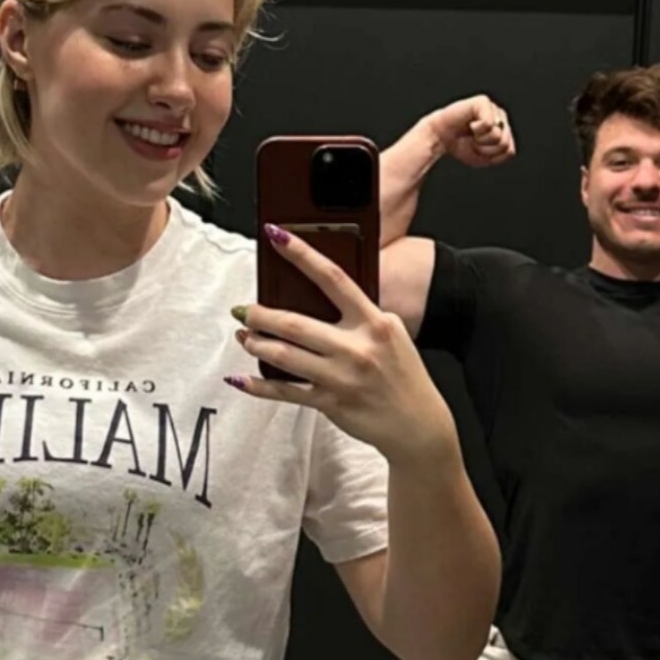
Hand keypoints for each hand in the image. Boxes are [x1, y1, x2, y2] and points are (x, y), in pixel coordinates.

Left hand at [227, 226, 454, 465]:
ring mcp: (341, 377)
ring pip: (286, 356)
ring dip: (258, 344)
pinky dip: (259, 387)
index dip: (302, 254)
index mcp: (374, 322)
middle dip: (261, 315)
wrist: (418, 424)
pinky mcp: (331, 403)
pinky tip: (240, 378)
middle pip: (297, 323)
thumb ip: (361, 315)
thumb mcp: (391, 334)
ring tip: (244, 337)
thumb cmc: (402, 376)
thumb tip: (321, 298)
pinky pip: (286, 392)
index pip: (333, 278)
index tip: (276, 236)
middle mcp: (356, 348)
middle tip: (243, 310)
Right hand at [426, 95, 515, 169]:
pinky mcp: (483, 102)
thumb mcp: (486, 158)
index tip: (480, 150)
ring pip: (497, 135)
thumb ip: (503, 155)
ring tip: (472, 133)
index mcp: (504, 130)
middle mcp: (501, 117)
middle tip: (474, 142)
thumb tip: (508, 145)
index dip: (492, 156)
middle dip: (486, 149)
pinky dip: (476, 129)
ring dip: (480, 140)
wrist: (441, 137)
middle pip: (504, 144)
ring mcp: (493, 109)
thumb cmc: (462, 145)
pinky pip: (488, 124)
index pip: (509, 151)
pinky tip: (470, 124)